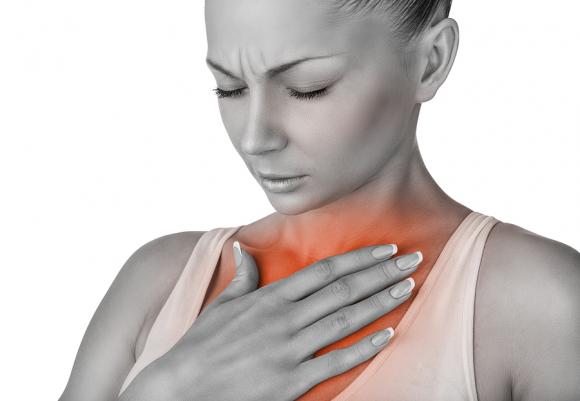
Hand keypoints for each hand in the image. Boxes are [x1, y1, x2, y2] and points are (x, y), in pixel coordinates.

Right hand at [136, 242, 420, 400]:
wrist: (181, 389)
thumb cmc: (201, 345)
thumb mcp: (222, 304)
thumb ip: (243, 275)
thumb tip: (244, 246)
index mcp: (269, 297)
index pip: (325, 270)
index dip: (359, 258)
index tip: (386, 248)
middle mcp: (284, 318)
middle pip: (343, 290)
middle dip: (381, 272)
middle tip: (413, 259)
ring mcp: (288, 350)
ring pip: (345, 320)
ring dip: (380, 302)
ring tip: (407, 288)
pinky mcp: (290, 382)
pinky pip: (335, 362)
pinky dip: (364, 347)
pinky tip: (388, 335)